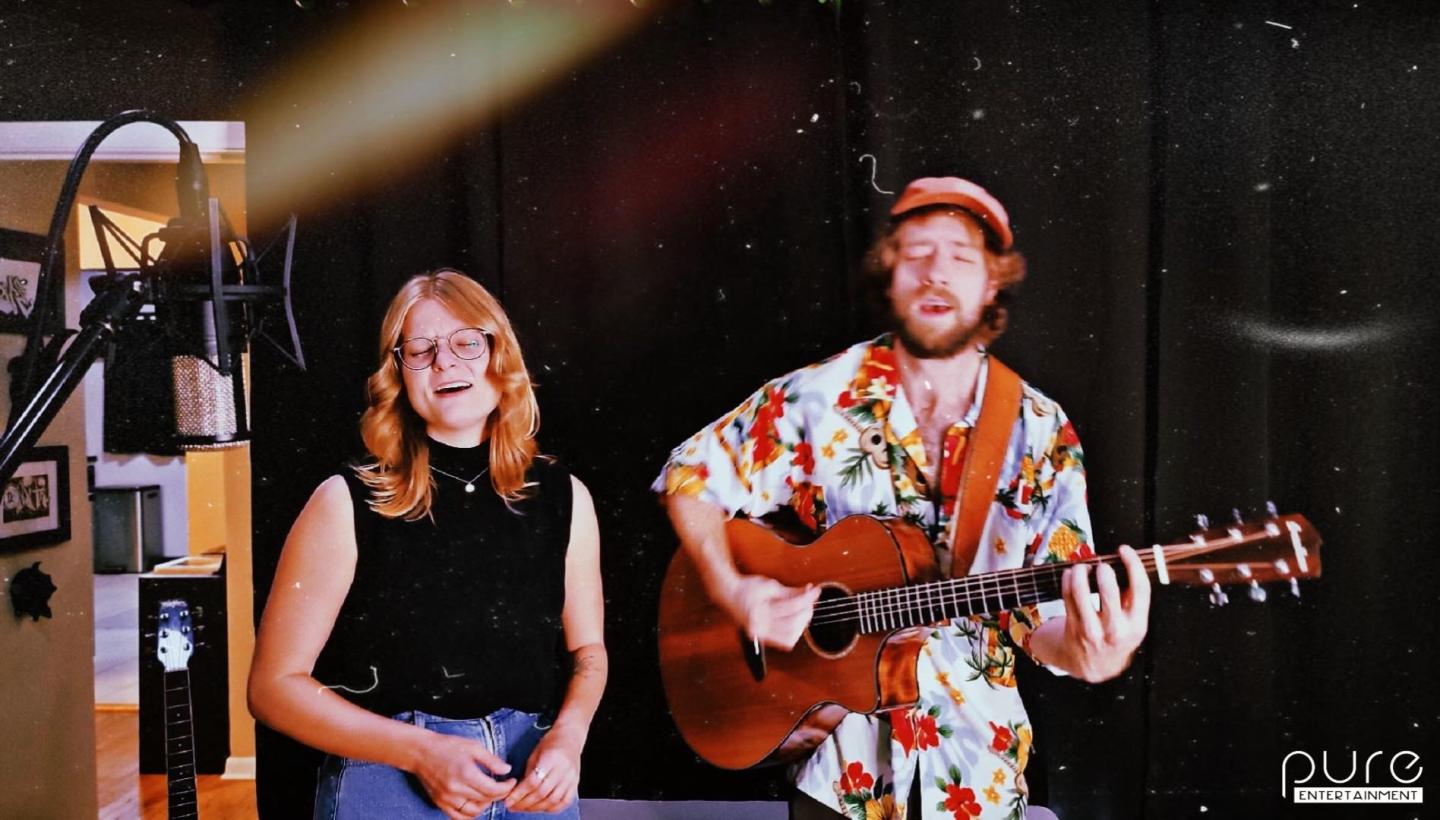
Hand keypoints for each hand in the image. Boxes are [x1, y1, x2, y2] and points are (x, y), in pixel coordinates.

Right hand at [411, 730, 514, 819]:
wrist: (421, 752)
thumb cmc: (447, 746)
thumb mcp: (473, 746)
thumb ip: (491, 760)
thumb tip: (507, 770)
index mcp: (466, 774)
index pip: (493, 790)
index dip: (506, 787)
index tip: (511, 781)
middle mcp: (456, 789)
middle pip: (486, 800)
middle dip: (499, 794)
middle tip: (504, 786)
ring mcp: (447, 799)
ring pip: (474, 812)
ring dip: (486, 805)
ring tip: (489, 794)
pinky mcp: (440, 803)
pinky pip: (458, 817)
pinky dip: (470, 814)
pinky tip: (476, 804)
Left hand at [505, 724, 582, 812]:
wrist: (571, 737)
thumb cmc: (552, 742)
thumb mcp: (535, 753)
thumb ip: (528, 773)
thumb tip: (517, 792)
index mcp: (552, 757)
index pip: (534, 781)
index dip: (519, 793)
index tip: (508, 800)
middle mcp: (564, 768)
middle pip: (542, 792)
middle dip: (525, 803)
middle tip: (513, 806)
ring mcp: (572, 777)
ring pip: (553, 800)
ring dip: (536, 808)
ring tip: (524, 808)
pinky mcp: (576, 784)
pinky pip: (564, 802)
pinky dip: (551, 808)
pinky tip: (541, 808)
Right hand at [723, 574, 820, 649]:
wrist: (728, 595)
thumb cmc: (746, 587)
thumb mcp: (769, 585)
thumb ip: (790, 592)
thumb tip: (808, 592)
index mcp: (758, 612)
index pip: (790, 606)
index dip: (806, 598)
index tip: (815, 591)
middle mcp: (758, 627)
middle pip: (792, 624)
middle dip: (806, 611)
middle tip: (811, 599)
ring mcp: (760, 635)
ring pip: (790, 637)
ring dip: (802, 623)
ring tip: (804, 610)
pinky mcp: (763, 637)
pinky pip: (784, 642)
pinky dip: (795, 633)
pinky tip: (797, 622)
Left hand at [1059, 546, 1150, 681]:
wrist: (1096, 667)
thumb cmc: (1117, 636)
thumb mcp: (1134, 623)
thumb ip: (1133, 598)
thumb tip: (1124, 561)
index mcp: (1137, 624)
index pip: (1140, 589)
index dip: (1133, 564)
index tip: (1125, 550)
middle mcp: (1115, 629)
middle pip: (1109, 590)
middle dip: (1104, 570)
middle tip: (1101, 564)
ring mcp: (1092, 630)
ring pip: (1081, 592)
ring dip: (1080, 572)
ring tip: (1081, 567)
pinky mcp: (1073, 627)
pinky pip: (1067, 597)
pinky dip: (1067, 580)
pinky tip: (1070, 574)